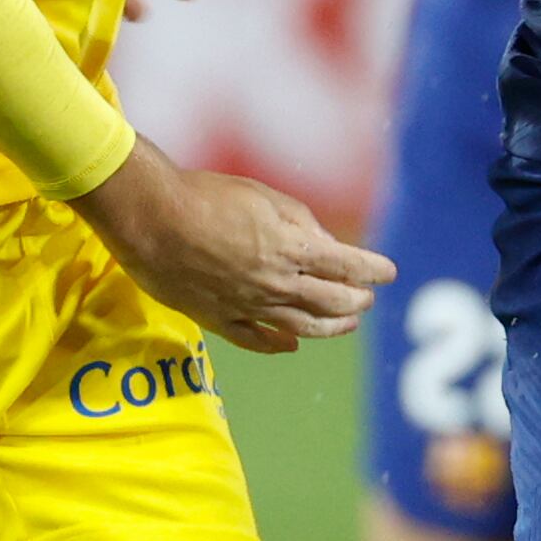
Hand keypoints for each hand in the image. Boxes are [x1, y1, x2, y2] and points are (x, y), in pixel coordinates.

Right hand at [69, 137, 393, 352]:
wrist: (150, 218)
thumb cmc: (206, 195)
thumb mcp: (264, 197)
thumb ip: (301, 223)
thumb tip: (329, 247)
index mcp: (289, 248)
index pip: (347, 265)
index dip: (372, 270)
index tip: (390, 272)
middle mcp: (274, 283)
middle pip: (330, 301)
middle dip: (356, 300)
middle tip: (368, 298)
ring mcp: (246, 305)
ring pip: (301, 327)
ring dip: (330, 327)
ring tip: (346, 324)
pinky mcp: (218, 318)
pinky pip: (255, 340)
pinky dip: (278, 344)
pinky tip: (292, 345)